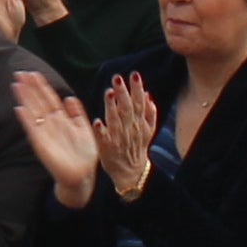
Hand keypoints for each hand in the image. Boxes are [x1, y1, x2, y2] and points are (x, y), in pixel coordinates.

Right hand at [9, 65, 102, 205]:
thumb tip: (69, 97)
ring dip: (25, 99)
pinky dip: (26, 120)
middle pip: (39, 102)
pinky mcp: (42, 145)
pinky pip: (33, 130)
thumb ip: (77, 114)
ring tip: (16, 84)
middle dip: (30, 88)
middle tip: (20, 72)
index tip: (34, 73)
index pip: (49, 99)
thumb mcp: (84, 129)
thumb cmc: (83, 155)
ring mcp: (45, 134)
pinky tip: (19, 109)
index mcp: (62, 119)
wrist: (82, 176)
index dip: (41, 86)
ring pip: (34, 112)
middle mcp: (51, 124)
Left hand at [94, 72, 161, 199]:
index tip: (134, 74)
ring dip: (112, 107)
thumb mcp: (148, 130)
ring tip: (108, 93)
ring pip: (115, 121)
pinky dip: (101, 131)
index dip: (137, 88)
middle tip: (118, 78)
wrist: (132, 172)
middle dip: (123, 93)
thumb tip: (147, 94)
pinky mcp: (107, 147)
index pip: (139, 103)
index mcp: (139, 123)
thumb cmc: (137, 146)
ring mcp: (118, 138)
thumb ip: (149, 112)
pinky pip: (103, 138)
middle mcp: (129, 129)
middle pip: (127, 108)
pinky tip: (97, 122)